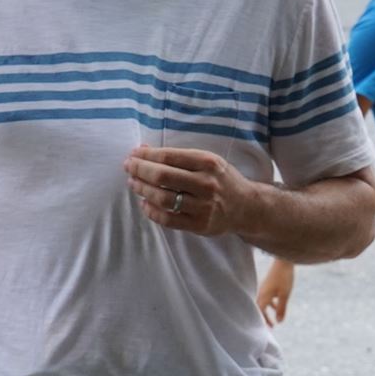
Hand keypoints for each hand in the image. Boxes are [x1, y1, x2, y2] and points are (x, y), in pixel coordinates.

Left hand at [123, 145, 254, 238]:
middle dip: (140, 170)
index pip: (169, 157)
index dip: (146, 156)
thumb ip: (178, 156)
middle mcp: (206, 184)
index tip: (133, 154)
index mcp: (208, 163)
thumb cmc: (221, 179)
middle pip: (163, 176)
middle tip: (128, 167)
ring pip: (163, 198)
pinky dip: (152, 212)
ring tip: (133, 184)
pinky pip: (168, 219)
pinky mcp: (200, 225)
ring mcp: (203, 206)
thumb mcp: (207, 161)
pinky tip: (145, 203)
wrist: (246, 206)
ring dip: (142, 190)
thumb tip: (143, 150)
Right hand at [257, 260, 294, 325]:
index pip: (259, 312)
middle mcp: (261, 293)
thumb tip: (279, 322)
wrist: (284, 260)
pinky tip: (278, 306)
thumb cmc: (284, 277)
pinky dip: (271, 305)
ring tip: (275, 321)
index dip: (261, 322)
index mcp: (263, 296)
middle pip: (260, 309)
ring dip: (268, 313)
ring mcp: (264, 288)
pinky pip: (267, 298)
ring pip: (264, 304)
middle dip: (264, 319)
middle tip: (270, 329)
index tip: (265, 331)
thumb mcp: (285, 295)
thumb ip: (281, 308)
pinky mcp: (268, 285)